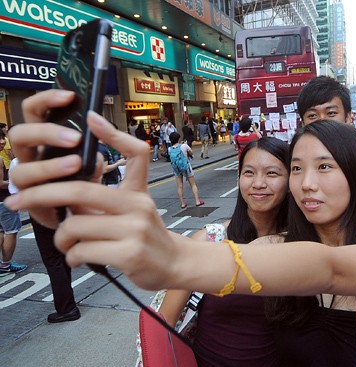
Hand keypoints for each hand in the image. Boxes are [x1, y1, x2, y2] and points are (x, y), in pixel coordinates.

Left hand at [7, 90, 177, 288]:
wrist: (175, 264)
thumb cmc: (147, 236)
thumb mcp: (136, 207)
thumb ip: (105, 195)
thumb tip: (68, 187)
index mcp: (136, 192)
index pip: (120, 161)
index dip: (104, 140)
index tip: (84, 123)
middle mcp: (138, 207)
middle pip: (80, 192)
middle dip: (40, 195)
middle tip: (17, 201)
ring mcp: (135, 231)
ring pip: (74, 226)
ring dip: (61, 238)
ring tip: (67, 243)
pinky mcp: (130, 256)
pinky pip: (81, 251)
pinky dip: (72, 257)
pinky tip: (78, 258)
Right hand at [9, 90, 103, 227]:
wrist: (82, 218)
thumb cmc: (84, 182)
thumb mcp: (92, 160)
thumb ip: (92, 147)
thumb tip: (99, 131)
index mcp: (44, 138)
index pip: (35, 111)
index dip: (47, 99)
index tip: (71, 96)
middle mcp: (30, 154)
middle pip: (19, 133)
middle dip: (46, 133)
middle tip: (76, 138)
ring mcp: (27, 177)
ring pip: (20, 168)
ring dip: (49, 166)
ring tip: (76, 164)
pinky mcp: (29, 199)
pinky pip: (27, 193)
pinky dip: (45, 191)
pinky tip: (61, 190)